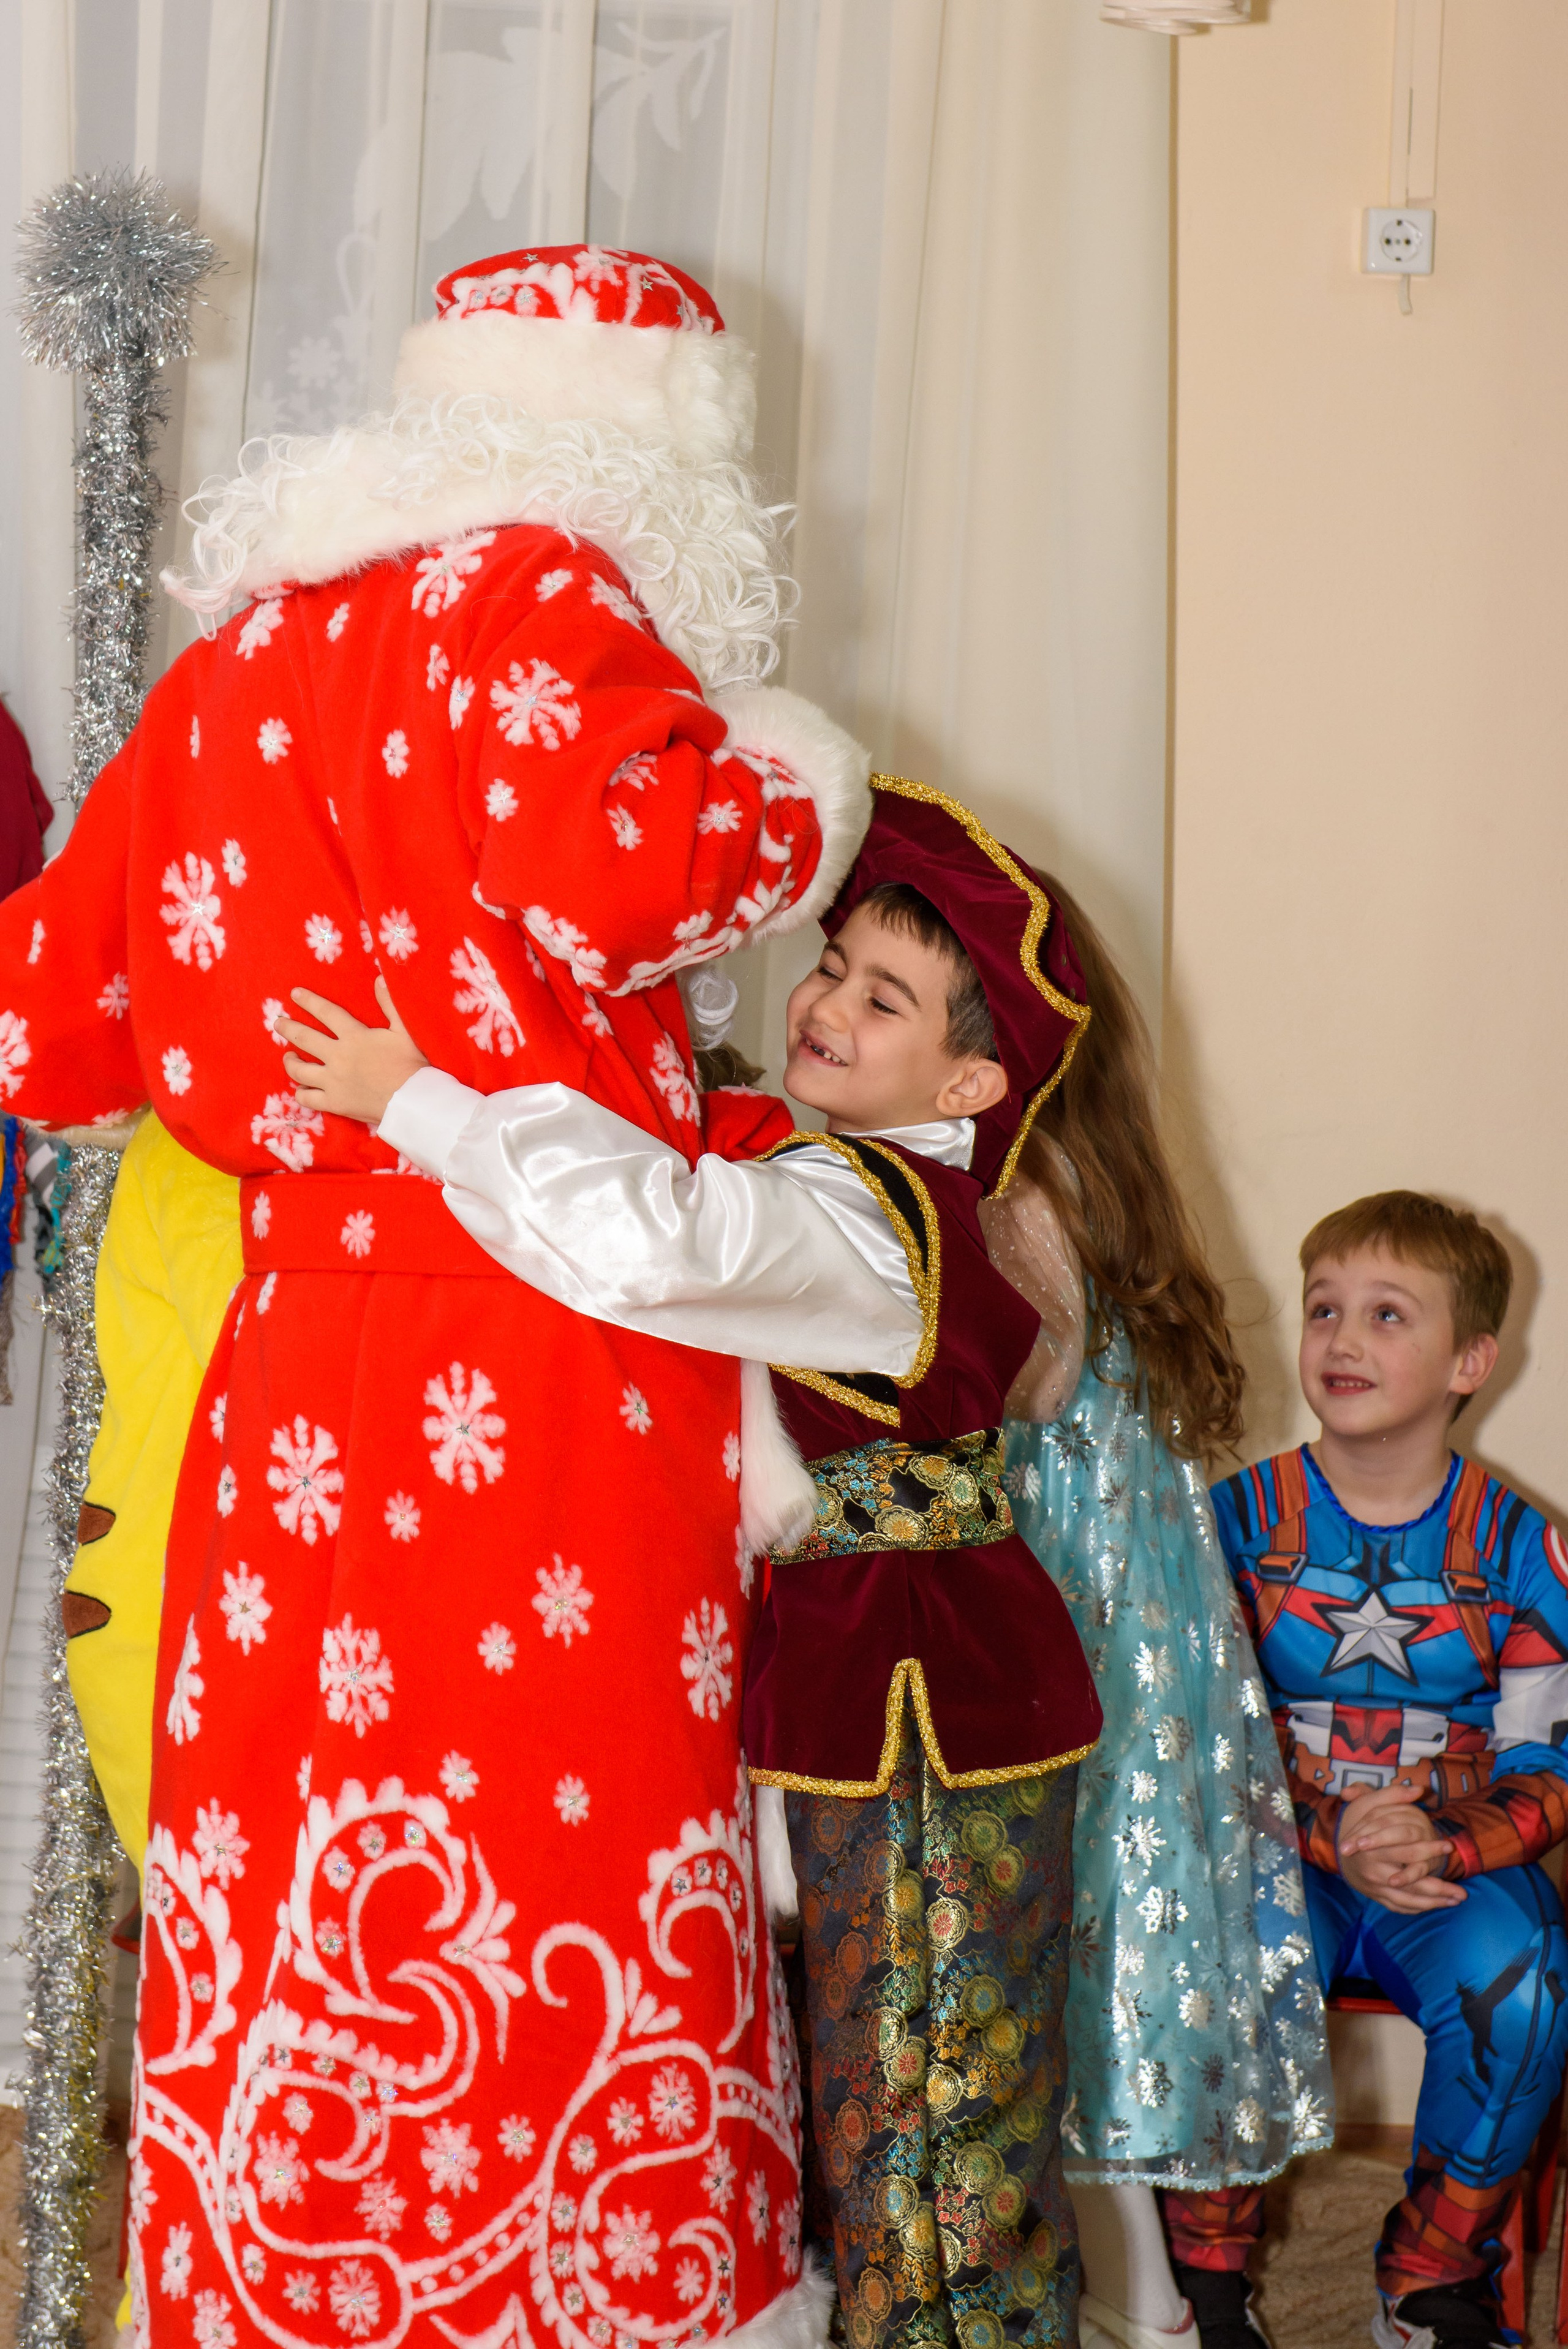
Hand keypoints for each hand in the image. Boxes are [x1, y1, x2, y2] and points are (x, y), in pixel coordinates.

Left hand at [280, 978, 427, 1126]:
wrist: (413, 1100)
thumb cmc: (411, 1065)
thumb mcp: (405, 1030)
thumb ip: (390, 1004)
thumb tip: (379, 978)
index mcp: (354, 1036)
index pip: (326, 1013)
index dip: (309, 1001)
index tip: (295, 994)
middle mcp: (338, 1056)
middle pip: (304, 1038)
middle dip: (288, 1028)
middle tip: (278, 1023)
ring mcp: (333, 1081)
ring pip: (300, 1070)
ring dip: (290, 1061)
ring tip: (287, 1056)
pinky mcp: (334, 1102)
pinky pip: (308, 1098)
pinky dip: (301, 1093)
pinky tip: (300, 1088)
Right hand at [1338, 1779, 1465, 1911]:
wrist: (1340, 1851)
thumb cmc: (1357, 1824)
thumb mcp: (1369, 1804)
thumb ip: (1393, 1795)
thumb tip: (1419, 1789)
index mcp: (1372, 1849)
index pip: (1406, 1851)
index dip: (1429, 1849)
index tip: (1449, 1846)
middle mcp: (1374, 1872)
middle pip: (1411, 1883)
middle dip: (1439, 1887)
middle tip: (1462, 1891)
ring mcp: (1376, 1887)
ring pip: (1408, 1900)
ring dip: (1435, 1902)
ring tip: (1458, 1899)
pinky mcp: (1378, 1897)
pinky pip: (1401, 1907)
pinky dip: (1421, 1908)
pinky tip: (1440, 1904)